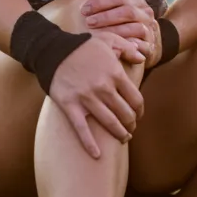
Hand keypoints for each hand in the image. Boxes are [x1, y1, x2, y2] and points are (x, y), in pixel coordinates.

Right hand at [48, 29, 145, 154]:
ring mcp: (87, 99)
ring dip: (119, 133)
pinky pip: (82, 129)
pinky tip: (97, 155)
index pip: (136, 99)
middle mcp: (104, 89)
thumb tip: (142, 58)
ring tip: (124, 138)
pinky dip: (90, 144)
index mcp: (116, 74)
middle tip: (131, 128)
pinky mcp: (70, 106)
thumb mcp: (109, 40)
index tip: (138, 115)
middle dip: (131, 123)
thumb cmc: (83, 46)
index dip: (140, 110)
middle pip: (125, 113)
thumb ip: (128, 49)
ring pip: (109, 123)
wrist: (53, 50)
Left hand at [80, 0, 161, 67]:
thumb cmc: (121, 24)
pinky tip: (113, 45)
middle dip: (106, 16)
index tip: (84, 9)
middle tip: (88, 22)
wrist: (137, 45)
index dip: (101, 1)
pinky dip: (127, 44)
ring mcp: (150, 30)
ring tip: (97, 35)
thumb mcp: (114, 8)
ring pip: (135, 28)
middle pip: (128, 11)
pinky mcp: (150, 46)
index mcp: (138, 2)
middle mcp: (146, 14)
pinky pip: (141, 45)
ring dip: (114, 31)